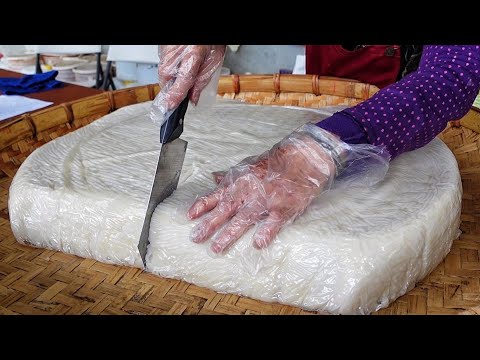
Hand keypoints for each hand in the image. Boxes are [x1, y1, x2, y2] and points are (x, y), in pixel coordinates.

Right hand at [158, 45, 225, 109]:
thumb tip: (193, 99)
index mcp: (192, 58)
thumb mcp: (213, 60)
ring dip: (172, 78)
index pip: (179, 85)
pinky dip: (170, 68)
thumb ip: (202, 81)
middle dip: (174, 90)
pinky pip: (163, 64)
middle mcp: (174, 54)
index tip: (169, 109)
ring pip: (164, 73)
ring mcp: (165, 50)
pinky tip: (181, 62)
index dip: (174, 99)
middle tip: (184, 93)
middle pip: (166, 82)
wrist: (203, 23)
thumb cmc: (210, 40)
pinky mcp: (161, 48)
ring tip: (187, 70)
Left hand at [187, 128, 336, 253]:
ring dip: (229, 234)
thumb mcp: (248, 165)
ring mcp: (265, 200)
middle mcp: (248, 192)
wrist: (302, 158)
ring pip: (243, 219)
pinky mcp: (282, 208)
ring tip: (216, 248)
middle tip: (196, 238)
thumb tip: (214, 178)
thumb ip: (231, 176)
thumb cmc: (274, 163)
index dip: (201, 206)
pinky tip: (258, 244)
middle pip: (224, 210)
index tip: (189, 217)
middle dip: (209, 225)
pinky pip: (273, 222)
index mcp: (238, 183)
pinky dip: (266, 232)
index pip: (216, 196)